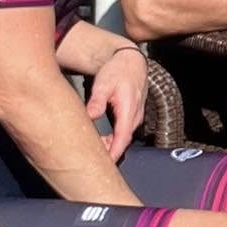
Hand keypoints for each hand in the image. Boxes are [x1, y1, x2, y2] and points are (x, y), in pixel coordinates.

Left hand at [85, 45, 147, 160]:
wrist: (130, 62)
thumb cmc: (117, 71)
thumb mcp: (103, 83)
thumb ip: (97, 100)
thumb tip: (91, 115)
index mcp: (128, 110)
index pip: (122, 138)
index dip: (114, 152)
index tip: (106, 164)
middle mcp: (135, 116)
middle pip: (123, 140)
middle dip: (110, 152)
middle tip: (93, 159)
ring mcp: (135, 116)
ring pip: (124, 136)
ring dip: (111, 145)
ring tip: (95, 150)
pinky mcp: (132, 115)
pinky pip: (124, 131)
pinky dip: (114, 138)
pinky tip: (103, 140)